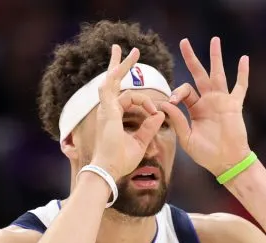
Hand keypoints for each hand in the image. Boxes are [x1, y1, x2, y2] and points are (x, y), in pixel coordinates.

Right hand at [90, 45, 166, 179]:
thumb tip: (160, 114)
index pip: (127, 99)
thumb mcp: (140, 142)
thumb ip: (149, 127)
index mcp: (114, 116)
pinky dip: (120, 75)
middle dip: (122, 65)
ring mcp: (106, 108)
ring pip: (112, 80)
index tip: (154, 112)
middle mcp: (108, 110)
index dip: (145, 102)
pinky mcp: (107, 109)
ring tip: (131, 51)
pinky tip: (125, 62)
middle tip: (132, 52)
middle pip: (114, 82)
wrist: (109, 169)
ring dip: (121, 64)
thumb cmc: (121, 160)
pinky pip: (113, 87)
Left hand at [159, 37, 250, 175]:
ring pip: (218, 74)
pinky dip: (242, 73)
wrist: (227, 162)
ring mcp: (222, 101)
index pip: (184, 91)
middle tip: (184, 41)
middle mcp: (208, 101)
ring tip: (215, 39)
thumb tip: (164, 103)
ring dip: (216, 57)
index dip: (176, 92)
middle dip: (191, 58)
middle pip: (198, 74)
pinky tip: (244, 59)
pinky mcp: (234, 105)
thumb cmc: (206, 154)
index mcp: (195, 109)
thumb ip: (176, 121)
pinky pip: (240, 87)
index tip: (172, 102)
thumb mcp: (186, 138)